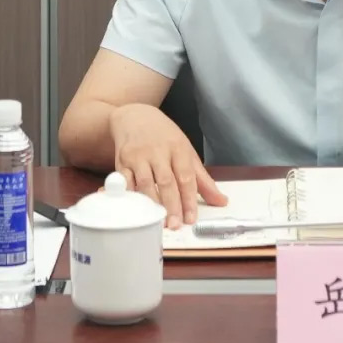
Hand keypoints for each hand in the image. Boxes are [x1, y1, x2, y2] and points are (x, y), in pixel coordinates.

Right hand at [109, 103, 227, 228]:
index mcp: (178, 148)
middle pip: (166, 182)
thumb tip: (221, 200)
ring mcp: (138, 156)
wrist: (135, 116)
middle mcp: (158, 151)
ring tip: (159, 222)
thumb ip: (203, 179)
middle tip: (176, 225)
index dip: (189, 199)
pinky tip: (136, 210)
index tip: (191, 218)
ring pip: (146, 183)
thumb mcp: (187, 151)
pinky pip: (125, 182)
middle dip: (172, 205)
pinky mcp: (121, 161)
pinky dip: (130, 196)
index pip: (186, 177)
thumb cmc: (164, 136)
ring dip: (152, 204)